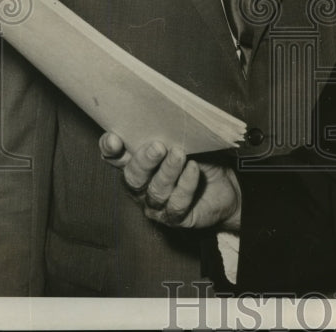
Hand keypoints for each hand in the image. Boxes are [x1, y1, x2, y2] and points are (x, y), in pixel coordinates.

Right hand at [99, 133, 240, 230]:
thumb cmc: (201, 159)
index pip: (115, 157)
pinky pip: (177, 204)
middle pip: (132, 177)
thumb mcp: (187, 141)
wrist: (225, 187)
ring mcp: (156, 205)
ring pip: (155, 191)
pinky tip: (194, 169)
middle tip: (158, 146)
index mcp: (138, 163)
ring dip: (168, 172)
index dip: (110, 148)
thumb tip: (169, 117)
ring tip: (180, 154)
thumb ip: (172, 133)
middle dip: (143, 161)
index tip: (115, 138)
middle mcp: (141, 187)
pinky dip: (186, 185)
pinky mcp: (175, 218)